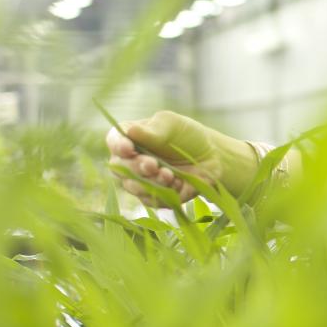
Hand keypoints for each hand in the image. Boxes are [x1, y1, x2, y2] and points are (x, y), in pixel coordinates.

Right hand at [106, 110, 224, 207]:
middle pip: (120, 168)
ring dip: (150, 182)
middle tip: (153, 165)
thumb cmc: (188, 136)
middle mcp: (131, 161)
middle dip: (136, 167)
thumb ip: (153, 131)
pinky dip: (165, 194)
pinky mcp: (156, 197)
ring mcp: (141, 181)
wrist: (213, 156)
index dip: (118, 145)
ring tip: (169, 175)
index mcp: (130, 138)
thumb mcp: (172, 125)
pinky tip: (179, 183)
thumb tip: (130, 131)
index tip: (128, 148)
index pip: (114, 141)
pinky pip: (153, 201)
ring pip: (135, 187)